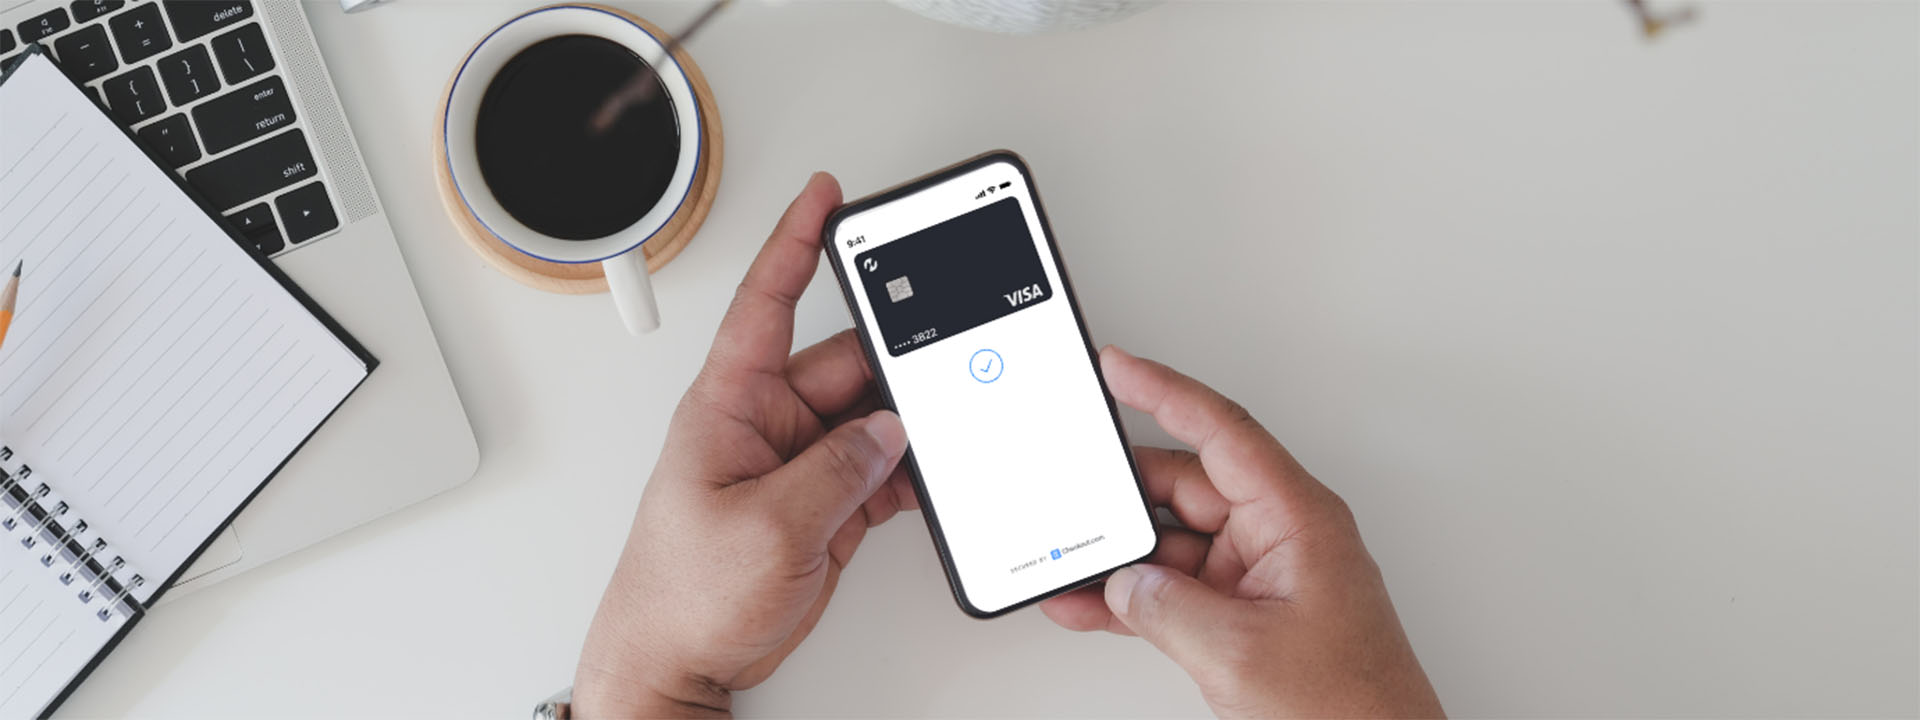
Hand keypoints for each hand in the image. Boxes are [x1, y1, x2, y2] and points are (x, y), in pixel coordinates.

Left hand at [573, 173, 918, 716]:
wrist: (680, 664)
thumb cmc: (681, 594)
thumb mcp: (766, 528)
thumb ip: (838, 472)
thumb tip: (890, 432)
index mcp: (729, 405)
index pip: (766, 303)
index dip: (796, 243)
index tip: (826, 196)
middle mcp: (765, 425)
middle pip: (845, 364)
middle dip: (893, 362)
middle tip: (939, 358)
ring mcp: (798, 465)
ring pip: (871, 418)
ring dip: (907, 427)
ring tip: (942, 431)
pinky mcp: (823, 504)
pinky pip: (878, 467)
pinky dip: (909, 472)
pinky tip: (931, 476)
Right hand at [1042, 347, 1443, 717]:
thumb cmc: (1350, 706)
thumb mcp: (1239, 652)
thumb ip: (1166, 607)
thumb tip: (1124, 580)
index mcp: (1297, 517)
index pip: (1221, 432)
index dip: (1165, 392)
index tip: (1118, 368)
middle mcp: (1279, 536)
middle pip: (1184, 487)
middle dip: (1123, 495)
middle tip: (1073, 493)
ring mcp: (1259, 577)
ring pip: (1171, 543)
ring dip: (1120, 559)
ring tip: (1068, 563)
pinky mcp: (1243, 614)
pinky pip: (1174, 589)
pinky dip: (1133, 597)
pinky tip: (1089, 603)